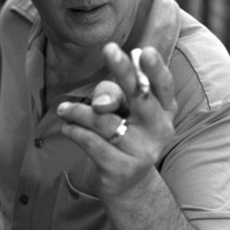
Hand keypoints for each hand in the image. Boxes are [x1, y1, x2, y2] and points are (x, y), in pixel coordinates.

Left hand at [56, 42, 177, 198]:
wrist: (125, 181)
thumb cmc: (123, 130)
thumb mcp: (121, 108)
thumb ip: (113, 95)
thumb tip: (101, 104)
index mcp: (165, 108)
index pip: (163, 85)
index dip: (155, 68)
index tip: (144, 51)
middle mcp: (160, 129)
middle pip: (140, 96)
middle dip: (124, 71)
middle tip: (109, 49)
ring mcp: (143, 151)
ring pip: (104, 120)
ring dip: (78, 111)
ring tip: (64, 109)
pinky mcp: (121, 168)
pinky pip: (91, 141)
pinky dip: (74, 130)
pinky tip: (67, 127)